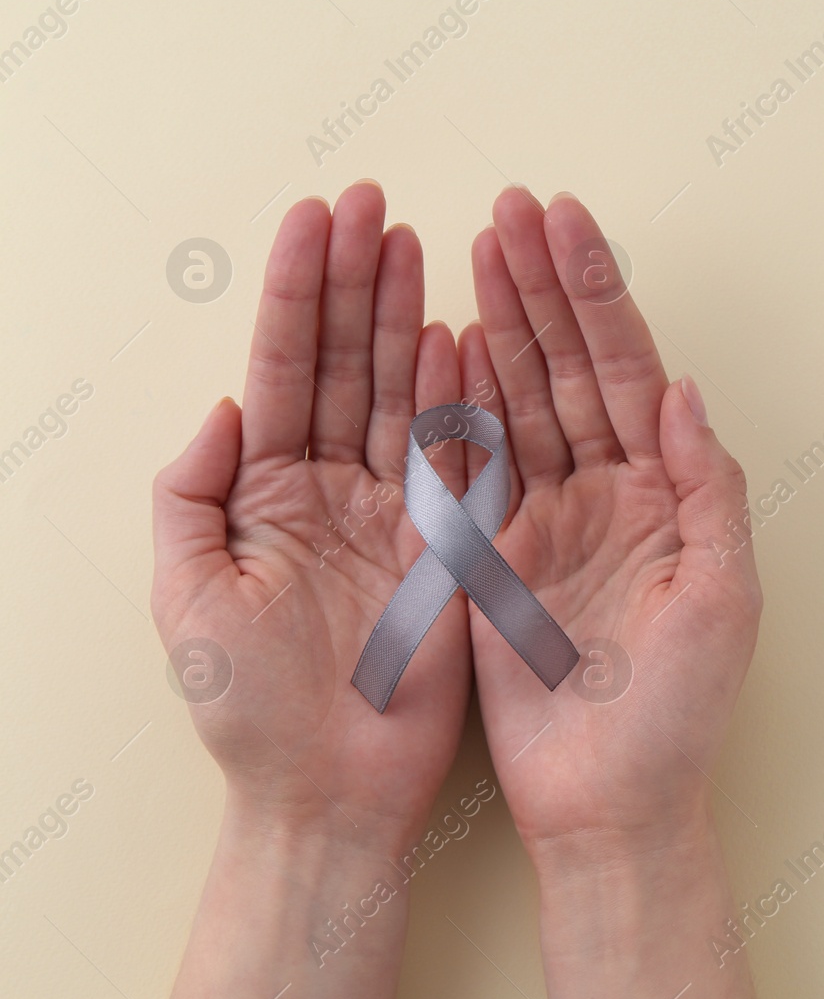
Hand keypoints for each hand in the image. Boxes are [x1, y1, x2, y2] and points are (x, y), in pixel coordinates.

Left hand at [154, 183, 471, 998]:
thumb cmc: (249, 710)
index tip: (316, 217)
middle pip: (346, 363)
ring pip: (400, 394)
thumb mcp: (188, 598)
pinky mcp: (448, 544)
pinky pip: (456, 457)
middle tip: (373, 204)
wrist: (330, 793)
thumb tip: (223, 404)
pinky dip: (459, 396)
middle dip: (356, 280)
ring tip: (417, 244)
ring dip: (408, 317)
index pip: (285, 368)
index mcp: (265, 493)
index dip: (299, 291)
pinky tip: (460, 336)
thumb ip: (192, 494)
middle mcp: (331, 488)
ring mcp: (394, 511)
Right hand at [462, 187, 761, 998]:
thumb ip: (707, 489)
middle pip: (570, 366)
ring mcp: (549, 517)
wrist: (609, 803)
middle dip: (542, 286)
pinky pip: (474, 464)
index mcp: (667, 492)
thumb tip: (682, 389)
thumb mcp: (721, 599)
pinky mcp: (495, 555)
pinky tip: (446, 341)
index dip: (597, 295)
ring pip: (520, 400)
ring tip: (472, 247)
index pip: (628, 370)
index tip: (567, 222)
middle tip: (509, 207)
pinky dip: (459, 402)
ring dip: (499, 322)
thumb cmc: (681, 714)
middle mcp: (609, 491)